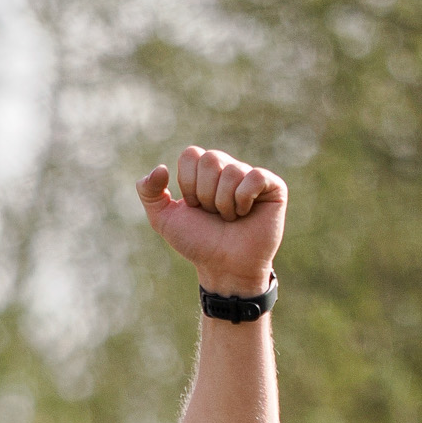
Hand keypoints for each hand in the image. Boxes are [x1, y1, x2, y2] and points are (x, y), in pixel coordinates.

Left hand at [136, 147, 285, 298]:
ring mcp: (251, 175)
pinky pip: (254, 177)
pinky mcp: (273, 185)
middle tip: (213, 214)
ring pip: (231, 171)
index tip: (194, 206)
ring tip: (229, 218)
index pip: (191, 155)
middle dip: (205, 194)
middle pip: (210, 159)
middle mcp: (228, 168)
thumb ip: (150, 193)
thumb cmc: (198, 243)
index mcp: (204, 172)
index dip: (188, 185)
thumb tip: (160, 168)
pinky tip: (246, 214)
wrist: (224, 267)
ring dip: (223, 203)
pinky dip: (243, 201)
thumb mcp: (165, 220)